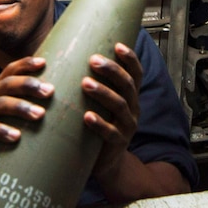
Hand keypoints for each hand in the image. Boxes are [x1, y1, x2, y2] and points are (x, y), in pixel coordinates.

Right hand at [0, 56, 51, 170]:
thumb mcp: (8, 118)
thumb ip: (24, 109)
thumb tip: (60, 107)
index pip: (10, 71)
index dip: (25, 64)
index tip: (44, 62)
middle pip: (8, 84)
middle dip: (29, 85)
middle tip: (50, 91)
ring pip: (0, 104)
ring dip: (21, 107)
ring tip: (40, 114)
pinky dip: (2, 130)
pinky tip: (16, 136)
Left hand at [82, 42, 143, 182]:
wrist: (106, 163)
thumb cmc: (98, 126)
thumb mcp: (101, 104)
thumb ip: (94, 84)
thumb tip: (71, 57)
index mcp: (130, 97)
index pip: (136, 73)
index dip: (130, 59)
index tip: (118, 45)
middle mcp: (133, 109)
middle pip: (127, 85)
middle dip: (112, 70)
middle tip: (93, 60)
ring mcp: (127, 127)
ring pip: (120, 106)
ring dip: (103, 92)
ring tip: (85, 83)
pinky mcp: (118, 144)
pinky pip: (111, 133)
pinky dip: (99, 124)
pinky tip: (86, 116)